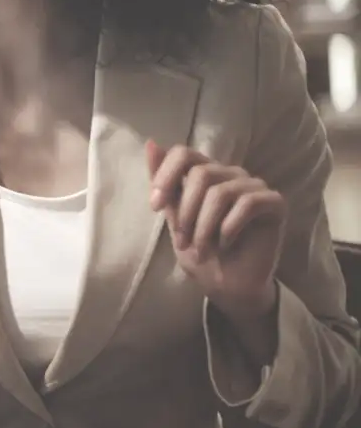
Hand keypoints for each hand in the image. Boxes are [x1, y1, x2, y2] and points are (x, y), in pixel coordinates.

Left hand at [146, 140, 283, 323]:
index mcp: (205, 173)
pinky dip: (228, 229)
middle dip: (185, 213)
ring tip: (201, 250)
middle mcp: (230, 174)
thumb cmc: (200, 251)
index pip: (183, 153)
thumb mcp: (174, 217)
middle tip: (182, 241)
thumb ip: (165, 185)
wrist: (226, 284)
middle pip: (200, 174)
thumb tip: (152, 143)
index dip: (165, 176)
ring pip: (220, 193)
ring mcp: (254, 186)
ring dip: (204, 228)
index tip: (155, 207)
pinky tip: (225, 245)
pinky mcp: (275, 203)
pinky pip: (246, 205)